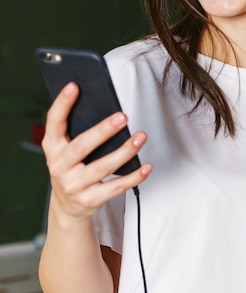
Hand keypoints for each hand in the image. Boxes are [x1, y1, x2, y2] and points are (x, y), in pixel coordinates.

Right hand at [41, 82, 151, 221]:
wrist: (67, 206)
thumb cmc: (72, 168)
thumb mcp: (66, 150)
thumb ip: (78, 131)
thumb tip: (107, 109)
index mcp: (52, 148)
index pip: (54, 123)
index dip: (62, 104)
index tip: (74, 86)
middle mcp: (59, 167)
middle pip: (82, 146)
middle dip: (103, 131)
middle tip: (122, 117)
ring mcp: (74, 185)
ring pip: (103, 167)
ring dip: (125, 151)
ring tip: (141, 137)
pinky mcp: (90, 200)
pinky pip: (116, 187)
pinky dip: (134, 177)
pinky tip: (146, 166)